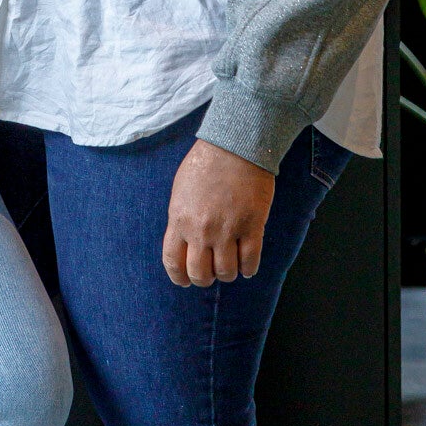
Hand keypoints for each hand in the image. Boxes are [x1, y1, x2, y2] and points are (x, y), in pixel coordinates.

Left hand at [162, 139, 275, 286]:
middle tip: (212, 271)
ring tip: (231, 262)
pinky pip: (250, 263)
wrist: (235, 145)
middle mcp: (201, 230)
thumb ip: (181, 218)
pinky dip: (249, 269)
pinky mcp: (252, 227)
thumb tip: (185, 243)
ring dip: (229, 272)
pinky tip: (248, 263)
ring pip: (226, 272)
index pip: (173, 262)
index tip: (185, 281)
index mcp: (179, 219)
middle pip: (200, 274)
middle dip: (205, 278)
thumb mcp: (181, 190)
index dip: (180, 277)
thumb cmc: (206, 162)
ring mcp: (227, 230)